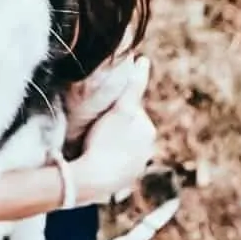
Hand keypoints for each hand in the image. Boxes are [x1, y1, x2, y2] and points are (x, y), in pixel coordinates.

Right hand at [71, 55, 155, 204]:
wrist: (92, 178)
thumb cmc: (104, 141)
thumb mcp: (120, 109)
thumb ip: (133, 86)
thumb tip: (143, 60)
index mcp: (148, 130)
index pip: (131, 108)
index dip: (114, 105)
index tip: (98, 108)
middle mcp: (148, 150)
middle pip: (127, 127)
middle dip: (114, 123)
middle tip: (93, 124)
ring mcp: (136, 167)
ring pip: (122, 144)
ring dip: (110, 141)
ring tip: (92, 140)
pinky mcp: (124, 180)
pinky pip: (116, 162)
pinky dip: (108, 157)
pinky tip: (95, 155)